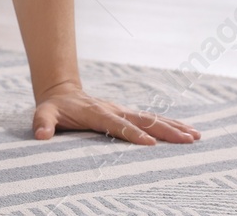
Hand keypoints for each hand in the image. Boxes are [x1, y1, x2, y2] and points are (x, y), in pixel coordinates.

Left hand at [32, 81, 200, 144]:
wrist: (62, 91)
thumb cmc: (54, 108)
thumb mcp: (43, 113)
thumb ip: (42, 123)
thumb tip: (41, 136)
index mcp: (96, 112)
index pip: (117, 125)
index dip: (132, 134)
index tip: (150, 144)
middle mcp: (114, 110)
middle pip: (143, 120)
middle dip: (165, 130)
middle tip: (187, 139)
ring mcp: (123, 110)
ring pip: (152, 118)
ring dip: (174, 127)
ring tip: (196, 136)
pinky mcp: (128, 113)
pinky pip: (153, 119)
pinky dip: (171, 124)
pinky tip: (189, 131)